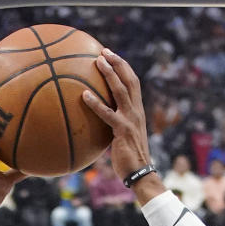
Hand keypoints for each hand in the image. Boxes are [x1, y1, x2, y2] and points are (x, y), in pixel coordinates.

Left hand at [83, 51, 150, 182]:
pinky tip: (84, 94)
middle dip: (117, 63)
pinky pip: (107, 113)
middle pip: (129, 80)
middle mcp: (136, 112)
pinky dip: (96, 103)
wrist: (140, 174)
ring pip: (121, 91)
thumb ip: (115, 124)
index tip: (111, 55)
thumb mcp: (124, 137)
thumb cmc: (130, 158)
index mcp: (138, 111)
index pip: (133, 83)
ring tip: (97, 61)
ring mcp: (130, 120)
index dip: (123, 67)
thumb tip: (100, 120)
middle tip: (104, 51)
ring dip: (109, 74)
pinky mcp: (122, 131)